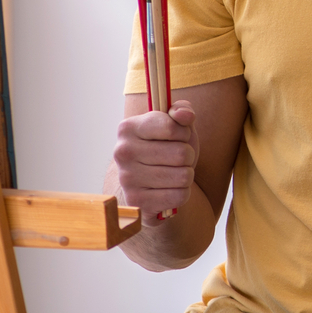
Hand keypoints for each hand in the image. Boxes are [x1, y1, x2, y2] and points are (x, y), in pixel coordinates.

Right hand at [113, 100, 197, 218]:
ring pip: (183, 176)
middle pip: (181, 153)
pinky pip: (179, 196)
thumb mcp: (175, 125)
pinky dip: (182, 193)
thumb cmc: (165, 148)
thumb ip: (182, 111)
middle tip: (178, 158)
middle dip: (188, 156)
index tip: (179, 136)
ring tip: (174, 173)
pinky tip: (170, 190)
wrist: (147, 183)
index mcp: (128, 128)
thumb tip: (185, 115)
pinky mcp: (137, 202)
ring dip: (186, 175)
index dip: (184, 132)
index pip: (171, 126)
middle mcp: (123, 152)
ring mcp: (127, 178)